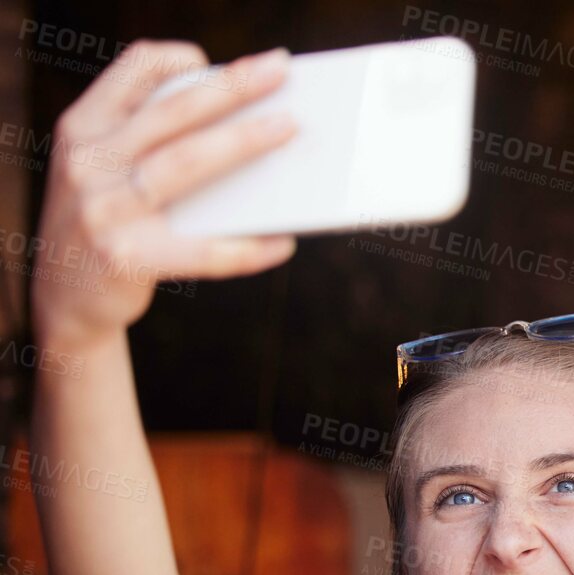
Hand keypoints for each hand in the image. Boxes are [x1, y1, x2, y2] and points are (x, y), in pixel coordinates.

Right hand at [32, 41, 297, 346]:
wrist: (64, 299)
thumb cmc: (108, 223)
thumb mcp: (106, 173)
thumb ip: (150, 145)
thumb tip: (244, 129)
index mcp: (82, 129)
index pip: (129, 72)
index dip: (176, 59)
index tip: (218, 58)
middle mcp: (86, 162)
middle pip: (171, 114)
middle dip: (231, 88)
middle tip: (279, 70)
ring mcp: (102, 209)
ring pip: (185, 164)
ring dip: (243, 142)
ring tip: (289, 130)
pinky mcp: (123, 257)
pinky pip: (201, 250)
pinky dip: (247, 248)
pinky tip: (282, 243)